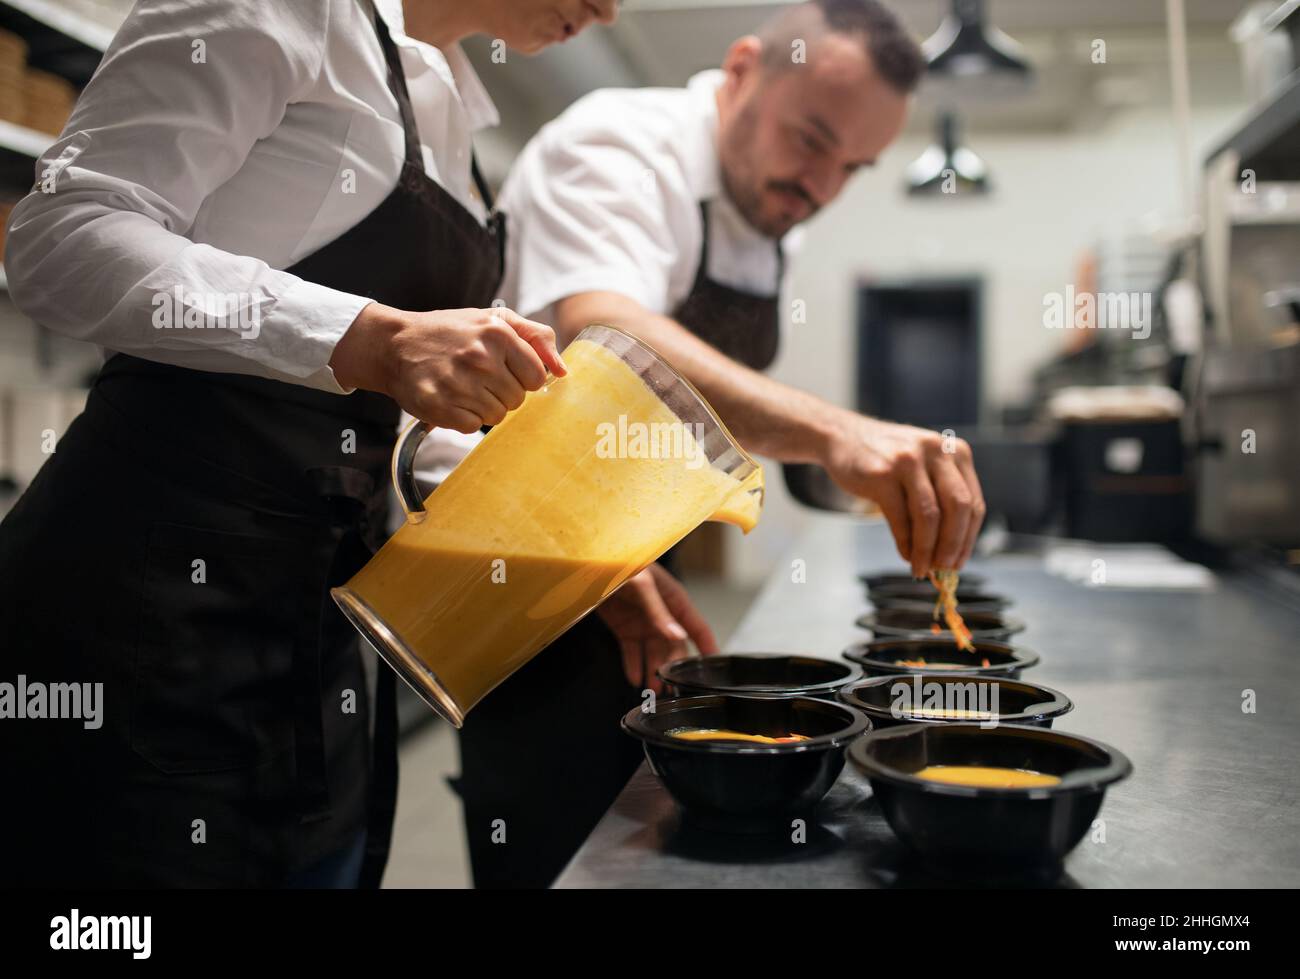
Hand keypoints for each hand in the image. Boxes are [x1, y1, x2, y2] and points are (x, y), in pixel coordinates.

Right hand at [329, 303, 565, 431]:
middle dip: (502, 393)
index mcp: (498, 333)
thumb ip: (535, 337)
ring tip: (463, 387)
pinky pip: (472, 427)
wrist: (395, 345)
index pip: (538, 377)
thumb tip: (563, 370)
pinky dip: (464, 418)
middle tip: (478, 378)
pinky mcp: (438, 405)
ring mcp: (458, 383)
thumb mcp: (494, 320)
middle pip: (518, 400)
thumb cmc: (450, 333)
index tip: (504, 371)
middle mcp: (479, 357)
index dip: (523, 378)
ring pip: (497, 416)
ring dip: (483, 407)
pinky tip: (451, 399)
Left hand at [597, 564, 718, 692]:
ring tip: (656, 690)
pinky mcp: (624, 628)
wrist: (592, 561)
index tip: (716, 667)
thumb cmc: (623, 564)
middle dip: (676, 667)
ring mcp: (643, 623)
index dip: (708, 647)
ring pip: (654, 653)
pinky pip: (632, 651)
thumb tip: (678, 636)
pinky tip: (635, 679)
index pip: (698, 627)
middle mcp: (661, 614)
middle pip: (675, 647)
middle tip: (675, 687)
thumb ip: (659, 611)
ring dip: (655, 671)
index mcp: (674, 600)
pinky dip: (633, 666)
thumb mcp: (644, 585)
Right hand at [821, 412, 984, 575]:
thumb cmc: (889, 460)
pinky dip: (905, 543)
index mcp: (956, 452)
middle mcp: (936, 452)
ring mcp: (909, 461)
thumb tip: (949, 553)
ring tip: (921, 568)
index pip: (974, 503)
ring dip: (927, 549)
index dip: (968, 539)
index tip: (958, 563)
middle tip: (944, 569)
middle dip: (953, 545)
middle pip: (958, 508)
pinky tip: (905, 555)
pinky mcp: (882, 474)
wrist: (844, 436)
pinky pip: (900, 518)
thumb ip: (940, 499)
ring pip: (929, 516)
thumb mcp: (924, 468)